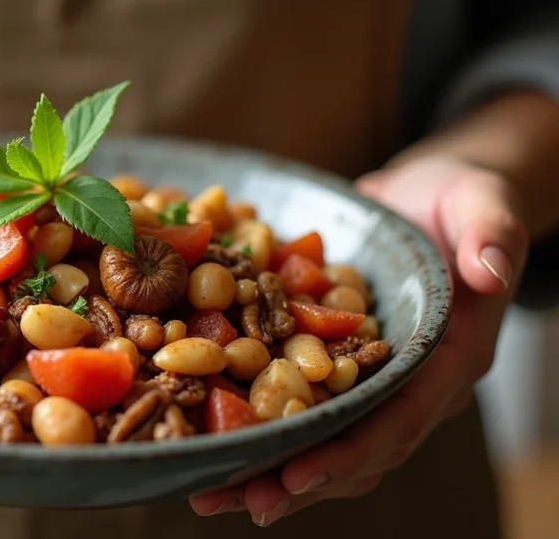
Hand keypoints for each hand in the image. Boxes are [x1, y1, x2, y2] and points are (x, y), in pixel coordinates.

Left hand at [189, 156, 527, 524]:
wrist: (426, 199)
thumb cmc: (461, 199)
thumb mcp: (483, 203)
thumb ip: (492, 234)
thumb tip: (489, 269)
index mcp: (448, 358)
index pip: (402, 418)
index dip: (351, 451)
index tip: (297, 474)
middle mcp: (409, 383)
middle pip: (354, 446)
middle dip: (298, 478)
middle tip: (241, 501)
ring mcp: (370, 379)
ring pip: (322, 438)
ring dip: (268, 468)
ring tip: (211, 493)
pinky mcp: (334, 365)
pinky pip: (297, 404)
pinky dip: (256, 426)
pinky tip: (208, 442)